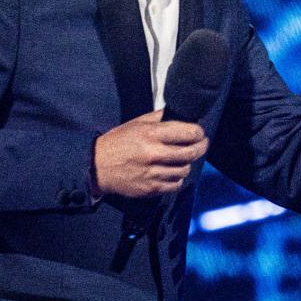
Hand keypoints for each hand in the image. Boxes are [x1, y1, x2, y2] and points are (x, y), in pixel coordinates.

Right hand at [92, 109, 208, 198]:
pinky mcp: (151, 188)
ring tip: (184, 158)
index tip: (200, 132)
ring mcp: (153, 173)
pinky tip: (174, 172)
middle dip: (201, 147)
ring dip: (188, 163)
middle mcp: (154, 153)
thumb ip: (158, 118)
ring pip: (185, 169)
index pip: (188, 133)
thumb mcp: (136, 123)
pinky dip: (178, 178)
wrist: (97, 166)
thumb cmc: (117, 142)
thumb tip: (178, 113)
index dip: (199, 132)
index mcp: (151, 134)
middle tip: (202, 144)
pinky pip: (175, 184)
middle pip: (191, 152)